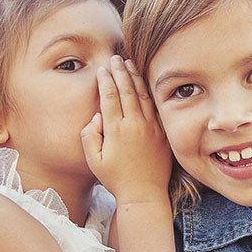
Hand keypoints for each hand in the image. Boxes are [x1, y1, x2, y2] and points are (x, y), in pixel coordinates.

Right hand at [81, 56, 171, 203]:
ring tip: (128, 63)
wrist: (144, 193)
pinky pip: (154, 106)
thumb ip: (89, 136)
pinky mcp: (162, 132)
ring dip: (135, 77)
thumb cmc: (116, 179)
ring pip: (142, 95)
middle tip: (115, 58)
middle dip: (120, 71)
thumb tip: (96, 116)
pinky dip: (148, 91)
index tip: (102, 69)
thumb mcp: (94, 161)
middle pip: (126, 90)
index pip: (109, 96)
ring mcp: (151, 127)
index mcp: (116, 130)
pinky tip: (145, 83)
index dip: (105, 80)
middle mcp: (134, 124)